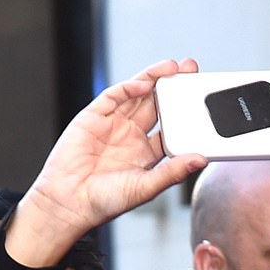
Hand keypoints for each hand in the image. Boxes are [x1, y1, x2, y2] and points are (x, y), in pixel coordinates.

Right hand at [7, 59, 204, 265]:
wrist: (69, 202)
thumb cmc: (105, 202)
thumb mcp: (145, 188)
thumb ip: (172, 172)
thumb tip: (200, 159)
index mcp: (146, 154)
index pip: (171, 127)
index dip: (185, 112)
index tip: (200, 100)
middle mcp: (131, 136)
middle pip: (157, 105)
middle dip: (173, 87)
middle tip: (191, 70)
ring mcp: (113, 124)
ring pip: (138, 94)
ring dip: (155, 79)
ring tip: (173, 67)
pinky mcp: (94, 116)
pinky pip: (115, 96)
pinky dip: (130, 87)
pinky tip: (145, 83)